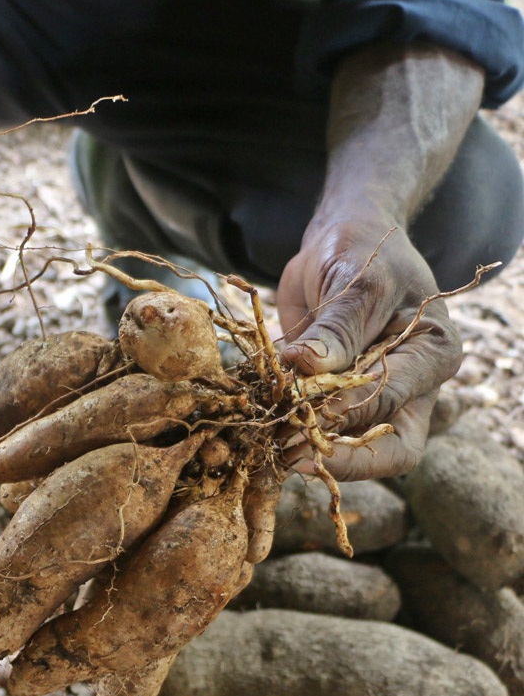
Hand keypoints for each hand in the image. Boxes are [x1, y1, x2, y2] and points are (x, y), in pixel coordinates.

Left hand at [277, 220, 462, 479]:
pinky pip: (320, 427)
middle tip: (286, 453)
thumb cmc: (363, 251)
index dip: (347, 413)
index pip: (394, 402)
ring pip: (353, 445)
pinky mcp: (339, 399)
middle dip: (337, 454)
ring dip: (309, 447)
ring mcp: (375, 397)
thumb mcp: (358, 281)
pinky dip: (291, 430)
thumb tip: (310, 368)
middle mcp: (413, 386)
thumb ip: (339, 328)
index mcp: (432, 354)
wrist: (341, 241)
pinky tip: (262, 428)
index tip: (302, 412)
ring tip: (270, 446)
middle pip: (389, 447)